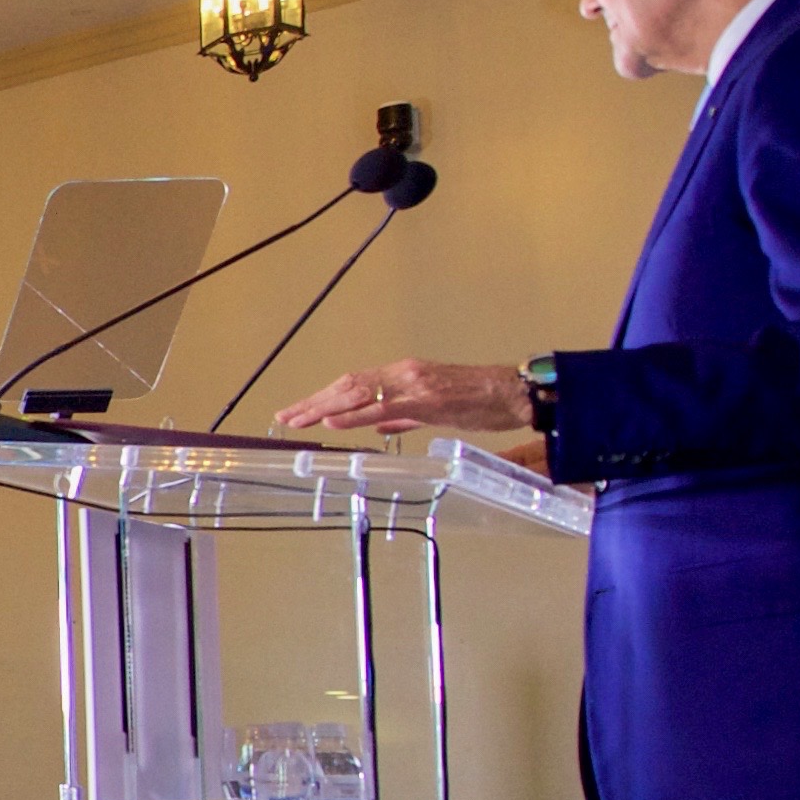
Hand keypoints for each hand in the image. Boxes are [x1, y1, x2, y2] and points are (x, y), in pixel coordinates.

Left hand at [273, 358, 531, 437]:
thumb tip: (378, 425)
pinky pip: (384, 408)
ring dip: (324, 407)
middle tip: (284, 417)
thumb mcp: (435, 410)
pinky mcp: (427, 400)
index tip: (297, 411)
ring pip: (358, 394)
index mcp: (404, 375)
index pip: (353, 384)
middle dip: (313, 402)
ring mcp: (414, 385)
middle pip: (347, 386)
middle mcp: (403, 374)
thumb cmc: (481, 401)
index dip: (322, 397)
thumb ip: (403, 416)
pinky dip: (355, 415)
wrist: (514, 393)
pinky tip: (333, 422)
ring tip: (297, 419)